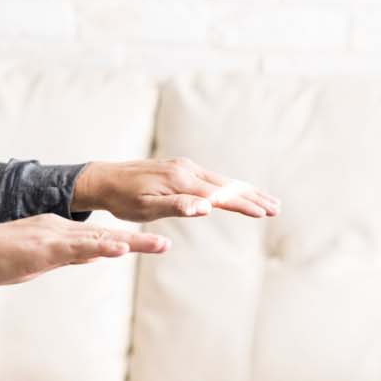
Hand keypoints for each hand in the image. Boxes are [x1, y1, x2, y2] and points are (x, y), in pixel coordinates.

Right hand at [0, 214, 169, 288]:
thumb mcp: (34, 262)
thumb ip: (63, 258)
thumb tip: (91, 257)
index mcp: (55, 232)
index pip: (97, 238)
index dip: (126, 242)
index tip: (152, 244)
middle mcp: (57, 228)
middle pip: (105, 235)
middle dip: (138, 241)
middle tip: (166, 244)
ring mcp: (49, 236)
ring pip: (97, 239)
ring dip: (130, 243)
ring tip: (159, 244)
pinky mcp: (39, 248)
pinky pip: (75, 249)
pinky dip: (99, 248)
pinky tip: (119, 250)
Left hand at [71, 157, 280, 221]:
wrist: (104, 180)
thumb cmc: (123, 200)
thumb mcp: (146, 208)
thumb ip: (178, 206)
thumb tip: (206, 208)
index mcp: (182, 181)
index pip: (221, 194)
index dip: (244, 204)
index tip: (265, 213)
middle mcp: (188, 169)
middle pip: (228, 184)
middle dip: (253, 196)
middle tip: (276, 207)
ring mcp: (185, 167)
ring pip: (222, 180)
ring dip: (245, 190)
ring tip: (264, 200)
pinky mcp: (180, 169)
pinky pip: (211, 178)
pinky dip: (229, 186)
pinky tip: (235, 192)